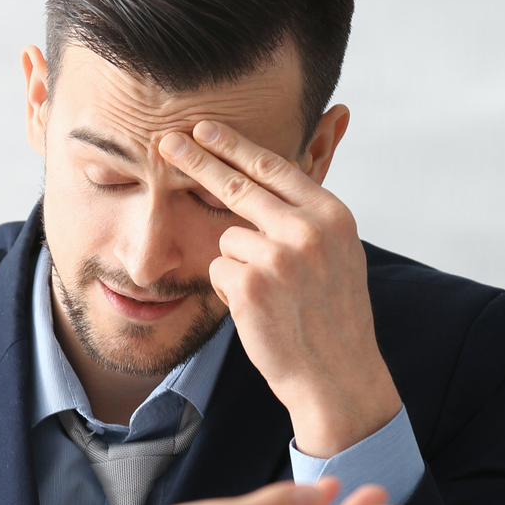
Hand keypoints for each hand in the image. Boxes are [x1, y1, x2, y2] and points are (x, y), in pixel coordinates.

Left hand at [158, 120, 401, 456]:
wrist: (338, 375)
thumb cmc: (333, 319)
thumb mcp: (338, 255)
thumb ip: (308, 219)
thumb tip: (266, 182)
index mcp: (332, 216)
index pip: (275, 168)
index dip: (235, 147)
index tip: (205, 129)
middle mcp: (307, 229)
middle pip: (239, 186)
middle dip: (198, 162)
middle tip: (166, 141)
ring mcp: (278, 256)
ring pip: (227, 239)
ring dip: (236, 266)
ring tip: (270, 297)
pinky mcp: (250, 285)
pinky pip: (218, 269)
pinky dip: (229, 290)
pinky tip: (258, 311)